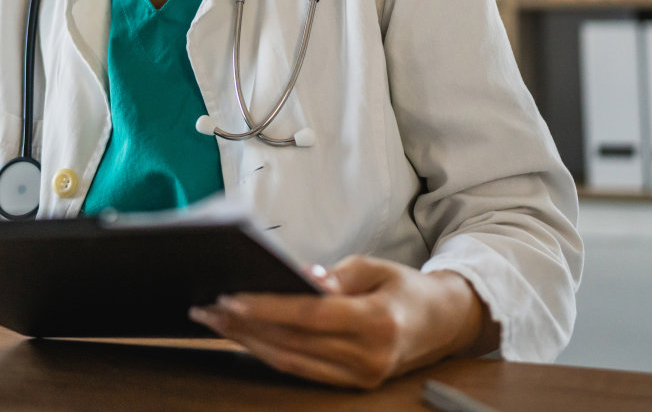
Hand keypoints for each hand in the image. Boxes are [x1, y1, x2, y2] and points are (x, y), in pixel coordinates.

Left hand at [188, 257, 495, 389]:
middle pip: (293, 343)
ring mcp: (360, 377)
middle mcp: (368, 357)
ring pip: (291, 362)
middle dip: (245, 326)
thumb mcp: (376, 267)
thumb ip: (336, 275)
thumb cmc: (406, 288)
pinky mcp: (351, 385)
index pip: (311, 317)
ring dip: (248, 342)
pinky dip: (268, 353)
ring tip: (215, 322)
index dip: (268, 308)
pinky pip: (301, 370)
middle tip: (208, 308)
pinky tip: (243, 338)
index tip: (231, 298)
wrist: (443, 324)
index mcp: (377, 323)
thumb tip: (297, 279)